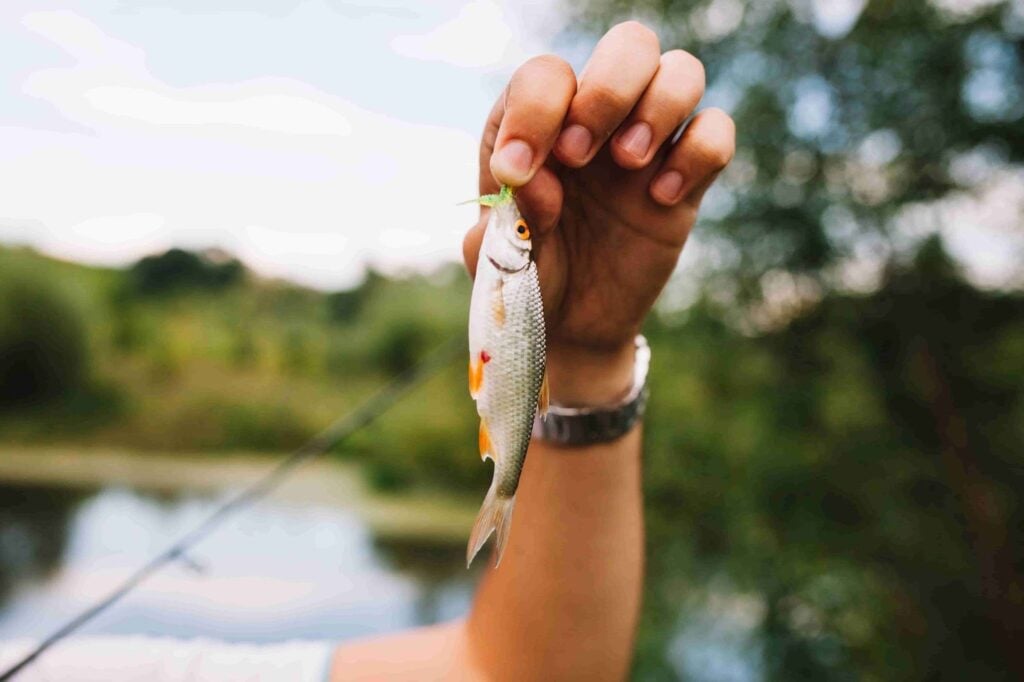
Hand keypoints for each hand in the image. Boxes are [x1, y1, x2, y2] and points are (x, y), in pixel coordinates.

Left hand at [463, 21, 734, 404]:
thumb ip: (511, 218)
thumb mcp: (503, 258)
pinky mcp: (686, 180)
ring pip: (683, 71)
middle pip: (629, 45)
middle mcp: (596, 119)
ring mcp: (647, 145)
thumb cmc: (528, 277)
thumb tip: (537, 180)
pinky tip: (661, 199)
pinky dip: (697, 154)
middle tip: (578, 156)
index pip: (546, 75)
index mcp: (539, 122)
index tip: (518, 169)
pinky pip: (716, 132)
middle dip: (608, 91)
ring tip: (628, 164)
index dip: (534, 110)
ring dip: (659, 107)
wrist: (571, 324)